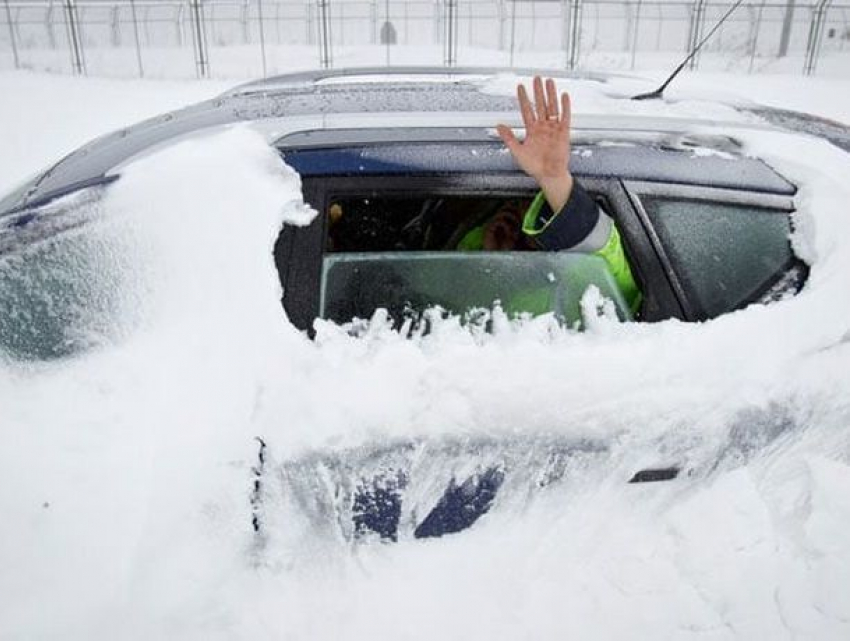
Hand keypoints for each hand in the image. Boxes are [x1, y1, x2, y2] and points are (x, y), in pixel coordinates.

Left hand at [497, 76, 573, 212]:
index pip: (527, 110)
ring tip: (549, 81)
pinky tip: (563, 96)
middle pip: (540, 105)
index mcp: (532, 130)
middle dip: (537, 91)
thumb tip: (499, 125)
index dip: (523, 98)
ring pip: (552, 107)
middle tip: (536, 78)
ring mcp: (553, 129)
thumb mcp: (517, 151)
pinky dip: (564, 106)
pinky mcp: (563, 133)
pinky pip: (565, 117)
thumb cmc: (534, 166)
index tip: (520, 86)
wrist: (548, 175)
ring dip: (550, 94)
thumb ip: (508, 138)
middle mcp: (543, 127)